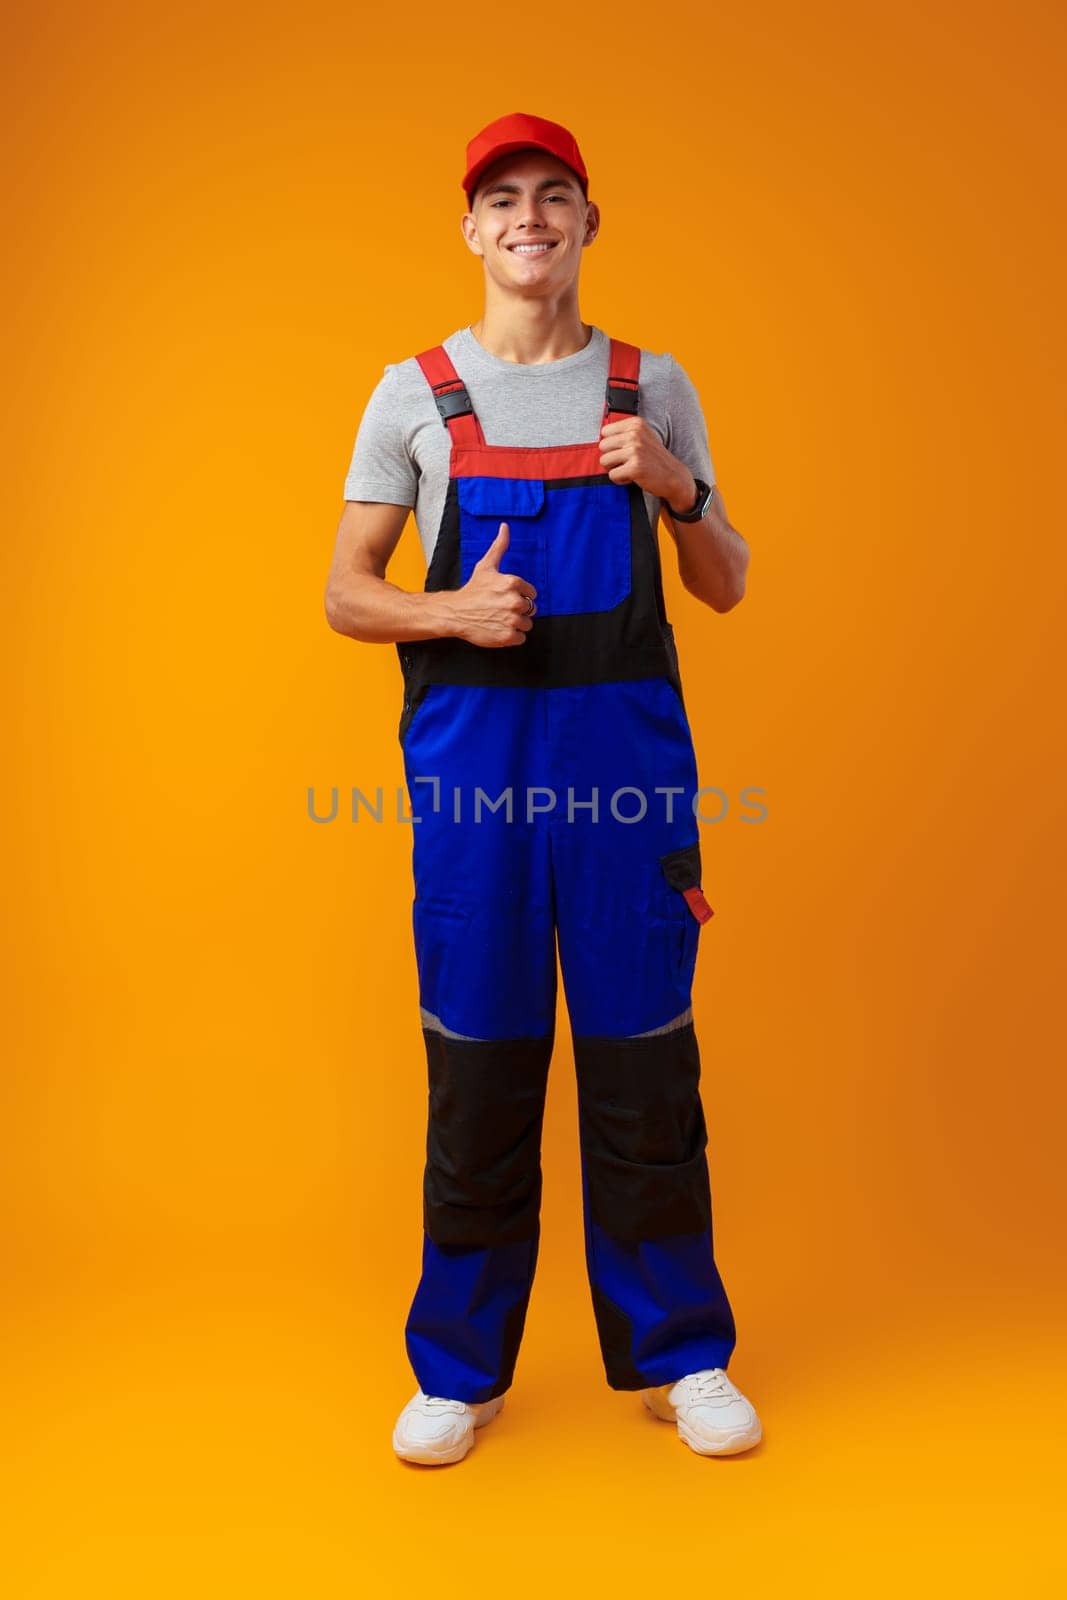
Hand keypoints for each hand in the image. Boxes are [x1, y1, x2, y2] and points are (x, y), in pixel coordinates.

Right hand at [449, 523, 537, 647]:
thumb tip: (505, 527)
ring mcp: (511, 620)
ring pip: (527, 624)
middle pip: (531, 609)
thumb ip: (500, 546)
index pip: (532, 593)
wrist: (455, 613)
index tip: (506, 597)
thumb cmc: (472, 590)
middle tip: (501, 609)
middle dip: (518, 610)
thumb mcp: (486, 566)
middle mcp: (514, 601)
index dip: (520, 596)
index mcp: (513, 583)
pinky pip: (521, 638)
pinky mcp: (507, 636)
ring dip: (516, 623)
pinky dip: (512, 636)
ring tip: (499, 619)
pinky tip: (499, 629)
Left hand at [598, 417, 695, 507]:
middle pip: (602, 446)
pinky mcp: (635, 467)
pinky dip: (620, 480)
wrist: (674, 476)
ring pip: (604, 461)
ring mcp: (635, 450)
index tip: (624, 450)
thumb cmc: (654, 458)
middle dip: (611, 457)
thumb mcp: (643, 436)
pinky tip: (633, 477)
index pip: (605, 432)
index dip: (612, 445)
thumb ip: (624, 433)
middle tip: (626, 462)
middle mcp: (635, 434)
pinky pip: (612, 475)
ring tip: (629, 469)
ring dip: (615, 469)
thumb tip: (600, 435)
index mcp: (636, 423)